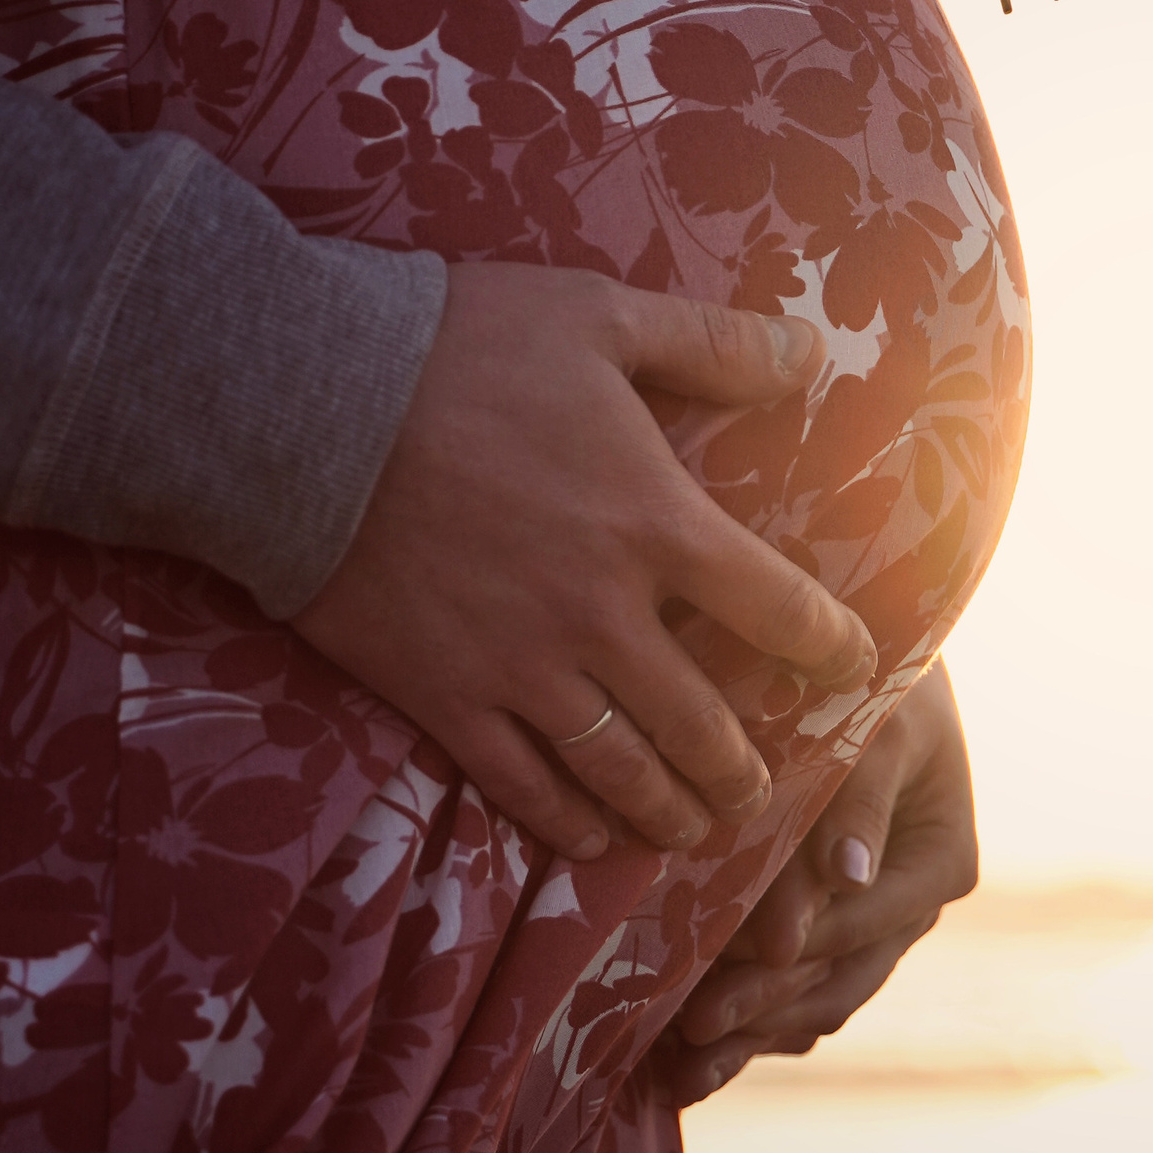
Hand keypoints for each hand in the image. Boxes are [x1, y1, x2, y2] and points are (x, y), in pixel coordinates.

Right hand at [294, 264, 874, 863]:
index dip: (829, 648)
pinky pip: (519, 783)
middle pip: (701, 721)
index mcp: (655, 521)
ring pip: (620, 769)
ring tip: (696, 831)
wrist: (299, 406)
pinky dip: (565, 820)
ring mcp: (521, 666)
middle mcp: (602, 613)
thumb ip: (712, 343)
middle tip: (762, 793)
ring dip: (669, 809)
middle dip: (743, 769)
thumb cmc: (455, 346)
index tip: (852, 668)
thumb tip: (812, 351)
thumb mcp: (600, 315)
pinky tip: (592, 837)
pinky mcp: (443, 694)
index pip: (777, 607)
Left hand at [666, 660, 977, 1104]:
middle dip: (764, 1012)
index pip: (861, 923)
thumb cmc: (874, 683)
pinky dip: (750, 1021)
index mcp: (942, 862)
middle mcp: (910, 907)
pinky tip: (690, 1057)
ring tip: (683, 1074)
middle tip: (690, 1038)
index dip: (796, 951)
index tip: (726, 972)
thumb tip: (848, 879)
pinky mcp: (831, 928)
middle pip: (838, 978)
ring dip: (752, 1037)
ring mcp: (872, 925)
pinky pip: (796, 991)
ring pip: (816, 999)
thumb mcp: (878, 725)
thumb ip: (858, 802)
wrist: (860, 665)